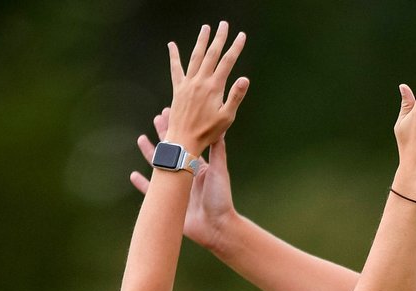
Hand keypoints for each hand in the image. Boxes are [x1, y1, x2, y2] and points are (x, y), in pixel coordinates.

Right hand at [132, 106, 236, 249]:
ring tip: (141, 139)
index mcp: (198, 166)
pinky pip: (152, 193)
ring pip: (159, 168)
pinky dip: (143, 185)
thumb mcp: (219, 170)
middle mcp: (186, 176)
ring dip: (150, 153)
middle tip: (155, 118)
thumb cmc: (221, 198)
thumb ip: (217, 149)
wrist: (218, 227)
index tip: (169, 112)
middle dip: (163, 135)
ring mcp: (176, 189)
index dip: (177, 128)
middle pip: (171, 151)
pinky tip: (133, 175)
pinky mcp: (169, 204)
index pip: (185, 143)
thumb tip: (218, 126)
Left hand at [164, 21, 249, 157]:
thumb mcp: (226, 118)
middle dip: (219, 38)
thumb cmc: (207, 133)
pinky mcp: (178, 89)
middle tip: (223, 24)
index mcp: (214, 87)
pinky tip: (171, 45)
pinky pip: (175, 68)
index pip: (227, 62)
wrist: (184, 141)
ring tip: (205, 28)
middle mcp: (201, 81)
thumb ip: (235, 96)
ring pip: (196, 56)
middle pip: (212, 54)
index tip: (241, 36)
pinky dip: (174, 56)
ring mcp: (188, 83)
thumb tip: (245, 79)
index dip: (235, 48)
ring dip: (201, 41)